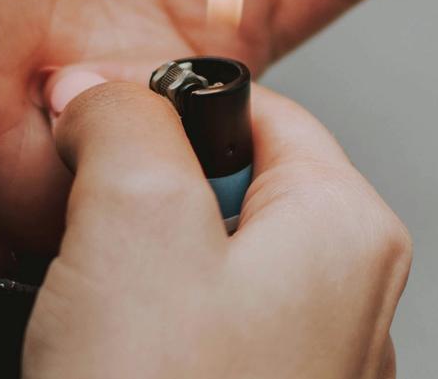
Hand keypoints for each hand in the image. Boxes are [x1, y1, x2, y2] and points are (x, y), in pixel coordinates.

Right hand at [24, 74, 407, 378]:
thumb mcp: (131, 219)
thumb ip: (122, 119)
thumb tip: (99, 87)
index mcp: (348, 231)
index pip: (256, 110)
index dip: (161, 109)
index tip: (94, 134)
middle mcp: (349, 301)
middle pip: (223, 192)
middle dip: (138, 203)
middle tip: (87, 241)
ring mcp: (306, 373)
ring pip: (196, 274)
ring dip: (128, 278)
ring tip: (93, 320)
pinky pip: (189, 346)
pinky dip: (137, 343)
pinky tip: (104, 368)